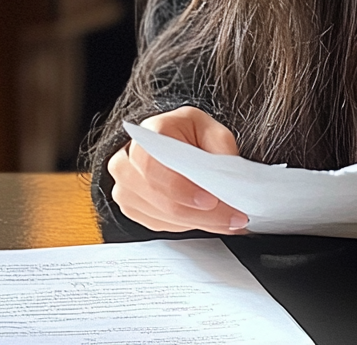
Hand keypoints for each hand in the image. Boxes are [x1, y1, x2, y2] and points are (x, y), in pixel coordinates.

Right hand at [107, 106, 249, 234]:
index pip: (154, 167)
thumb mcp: (213, 131)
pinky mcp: (130, 206)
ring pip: (161, 216)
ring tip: (226, 220)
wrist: (171, 139)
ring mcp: (125, 186)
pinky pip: (159, 225)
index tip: (210, 200)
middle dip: (201, 214)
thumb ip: (221, 152)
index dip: (181, 189)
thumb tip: (228, 183)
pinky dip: (186, 225)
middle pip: (161, 199)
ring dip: (197, 222)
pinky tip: (206, 219)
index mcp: (150, 133)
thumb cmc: (190, 132)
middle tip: (232, 218)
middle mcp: (128, 160)